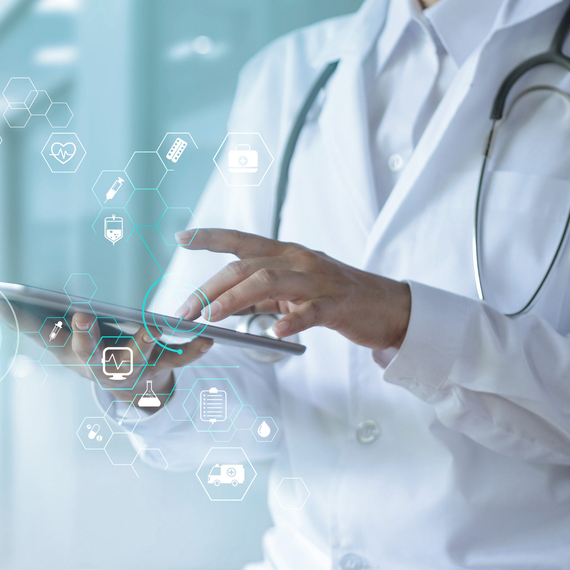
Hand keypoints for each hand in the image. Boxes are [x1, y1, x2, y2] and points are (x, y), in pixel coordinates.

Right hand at [0, 298, 211, 412]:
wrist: (125, 384)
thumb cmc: (83, 350)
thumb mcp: (53, 338)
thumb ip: (22, 319)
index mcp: (75, 355)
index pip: (57, 340)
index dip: (49, 327)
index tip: (44, 306)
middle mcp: (102, 365)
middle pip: (92, 352)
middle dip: (86, 336)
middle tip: (80, 316)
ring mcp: (134, 367)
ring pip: (138, 356)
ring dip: (145, 341)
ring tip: (153, 324)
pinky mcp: (162, 366)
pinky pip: (179, 360)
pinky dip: (193, 351)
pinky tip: (208, 339)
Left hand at [175, 228, 410, 350]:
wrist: (388, 307)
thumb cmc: (335, 297)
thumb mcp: (293, 290)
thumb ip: (260, 295)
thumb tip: (221, 305)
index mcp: (286, 254)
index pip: (241, 240)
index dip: (210, 237)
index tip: (181, 238)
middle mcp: (298, 260)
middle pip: (246, 267)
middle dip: (210, 289)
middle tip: (186, 312)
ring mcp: (319, 281)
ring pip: (269, 282)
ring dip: (234, 299)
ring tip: (211, 317)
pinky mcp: (337, 306)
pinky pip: (311, 312)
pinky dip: (291, 321)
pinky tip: (274, 332)